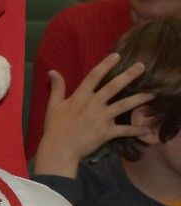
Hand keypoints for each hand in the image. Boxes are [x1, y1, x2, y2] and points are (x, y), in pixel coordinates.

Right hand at [33, 53, 153, 176]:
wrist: (59, 149)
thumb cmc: (55, 128)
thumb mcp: (53, 105)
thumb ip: (57, 88)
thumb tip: (52, 71)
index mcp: (80, 97)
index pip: (93, 77)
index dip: (105, 65)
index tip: (116, 55)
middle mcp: (93, 104)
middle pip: (113, 87)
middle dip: (128, 76)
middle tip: (142, 66)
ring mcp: (101, 118)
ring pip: (123, 105)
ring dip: (139, 99)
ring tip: (153, 93)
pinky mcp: (106, 132)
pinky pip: (124, 130)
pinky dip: (136, 130)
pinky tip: (147, 129)